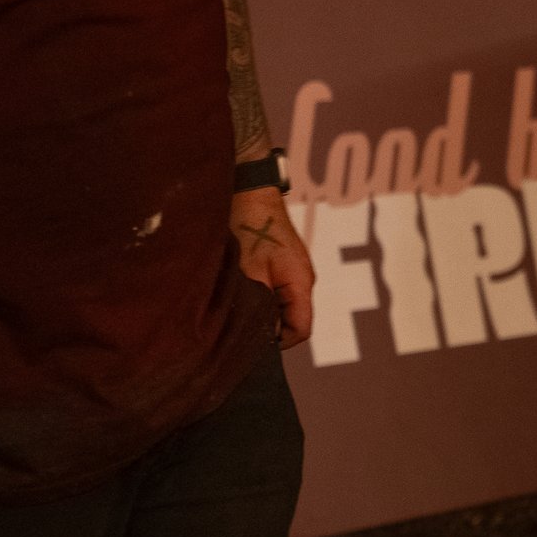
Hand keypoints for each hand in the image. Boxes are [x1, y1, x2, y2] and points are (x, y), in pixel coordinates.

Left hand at [231, 186, 313, 347]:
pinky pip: (274, 293)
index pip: (301, 330)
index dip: (278, 344)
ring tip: (234, 308)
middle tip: (236, 328)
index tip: (249, 344)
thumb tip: (259, 336)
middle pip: (292, 320)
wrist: (250, 192)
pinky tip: (237, 293)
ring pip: (281, 307)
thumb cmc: (249, 228)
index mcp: (301, 282)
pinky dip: (258, 298)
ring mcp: (292, 272)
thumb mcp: (249, 272)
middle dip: (267, 328)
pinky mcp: (281, 265)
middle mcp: (302, 279)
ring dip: (261, 312)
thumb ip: (258, 306)